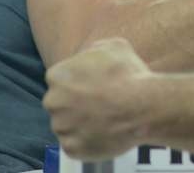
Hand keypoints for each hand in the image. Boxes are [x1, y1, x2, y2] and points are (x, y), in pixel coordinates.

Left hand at [43, 38, 151, 160]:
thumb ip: (95, 50)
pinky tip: (105, 132)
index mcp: (57, 75)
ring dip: (81, 122)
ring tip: (106, 118)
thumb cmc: (128, 74)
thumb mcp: (115, 46)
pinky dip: (88, 140)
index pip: (61, 79)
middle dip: (76, 103)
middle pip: (60, 103)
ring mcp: (61, 127)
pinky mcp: (71, 148)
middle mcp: (52, 101)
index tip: (95, 84)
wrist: (141, 107)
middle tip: (100, 102)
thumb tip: (92, 54)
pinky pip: (76, 144)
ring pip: (67, 125)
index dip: (79, 81)